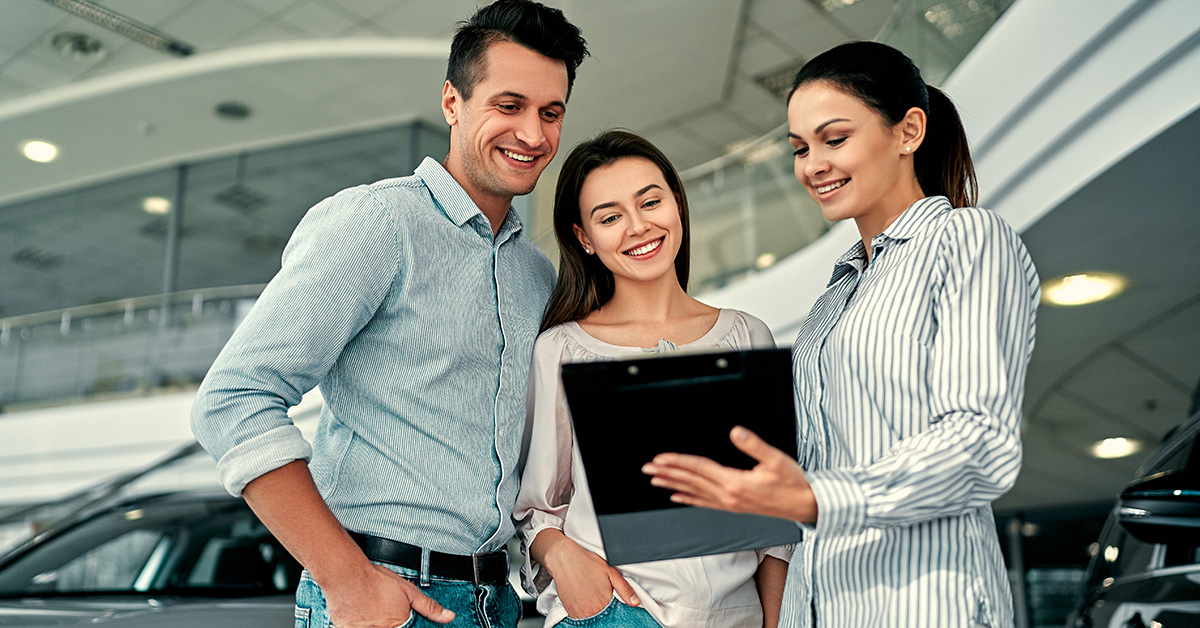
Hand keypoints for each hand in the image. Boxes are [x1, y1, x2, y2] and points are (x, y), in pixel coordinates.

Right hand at [325, 563, 453, 626]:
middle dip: (385, 620)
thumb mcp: (409, 592)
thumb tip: (448, 617)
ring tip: (369, 607)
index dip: (400, 622)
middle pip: (389, 627)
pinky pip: (356, 627)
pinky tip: (358, 611)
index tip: (394, 615)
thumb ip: (429, 607)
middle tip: (379, 607)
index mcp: (397, 627)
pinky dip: (358, 622)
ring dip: (372, 622)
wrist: (347, 576)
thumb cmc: (376, 582)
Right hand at [540, 532, 638, 617]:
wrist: (564, 559)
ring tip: (591, 597)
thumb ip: (625, 589)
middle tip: (599, 598)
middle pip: (601, 618)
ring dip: (593, 612)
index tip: (610, 605)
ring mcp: (578, 612)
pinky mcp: (569, 610)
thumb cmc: (586, 563)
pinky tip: (584, 599)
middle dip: (603, 610)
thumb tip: (636, 601)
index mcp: (603, 603)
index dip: (614, 612)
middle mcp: (590, 610)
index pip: (613, 616)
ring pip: (590, 619)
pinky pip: (578, 618)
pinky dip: (583, 612)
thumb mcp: (611, 572)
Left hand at [642, 426, 817, 522]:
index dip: (678, 462)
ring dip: (673, 485)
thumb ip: (754, 445)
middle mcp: (728, 496)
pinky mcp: (734, 507)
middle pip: (691, 481)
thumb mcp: (776, 459)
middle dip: (667, 473)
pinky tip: (678, 496)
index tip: (659, 459)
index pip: (699, 469)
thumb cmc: (792, 483)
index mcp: (735, 483)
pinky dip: (688, 498)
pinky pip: (704, 503)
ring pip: (693, 493)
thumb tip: (736, 432)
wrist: (805, 505)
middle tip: (647, 469)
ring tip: (655, 480)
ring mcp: (729, 504)